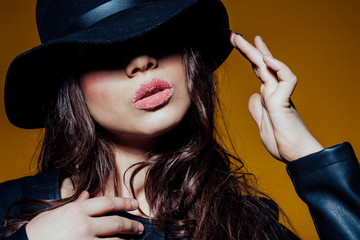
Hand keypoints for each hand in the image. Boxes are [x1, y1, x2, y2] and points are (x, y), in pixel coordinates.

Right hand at [26, 191, 143, 239]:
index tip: (135, 205)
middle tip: (140, 228)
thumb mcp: (55, 213)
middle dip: (131, 226)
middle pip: (116, 223)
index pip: (108, 203)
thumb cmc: (38, 232)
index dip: (124, 203)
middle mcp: (84, 225)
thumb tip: (88, 195)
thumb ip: (75, 204)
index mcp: (78, 210)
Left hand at [230, 32, 322, 161]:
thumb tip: (254, 95)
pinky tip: (268, 60)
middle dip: (248, 49)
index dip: (252, 57)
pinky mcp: (285, 102)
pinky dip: (280, 68)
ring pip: (270, 67)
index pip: (259, 71)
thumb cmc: (281, 142)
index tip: (241, 44)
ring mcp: (279, 96)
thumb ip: (257, 108)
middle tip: (233, 35)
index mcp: (268, 96)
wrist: (295, 156)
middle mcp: (274, 92)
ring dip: (257, 51)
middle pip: (261, 65)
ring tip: (242, 39)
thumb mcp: (262, 124)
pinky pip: (286, 80)